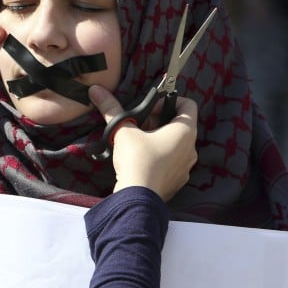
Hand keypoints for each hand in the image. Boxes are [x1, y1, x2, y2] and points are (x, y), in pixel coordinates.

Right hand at [90, 85, 197, 200]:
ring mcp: (186, 167)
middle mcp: (191, 148)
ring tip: (137, 144)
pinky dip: (158, 158)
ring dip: (158, 140)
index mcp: (185, 131)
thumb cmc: (136, 160)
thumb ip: (111, 109)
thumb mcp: (122, 130)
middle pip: (179, 125)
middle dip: (157, 121)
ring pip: (175, 145)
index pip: (187, 104)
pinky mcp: (177, 181)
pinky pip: (171, 163)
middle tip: (138, 126)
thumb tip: (96, 89)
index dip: (167, 100)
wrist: (138, 198)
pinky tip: (140, 162)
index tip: (148, 109)